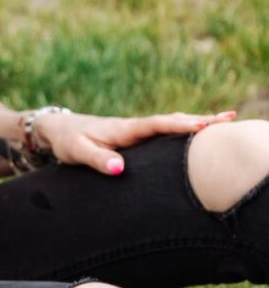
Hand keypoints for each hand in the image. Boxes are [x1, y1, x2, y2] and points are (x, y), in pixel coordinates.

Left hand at [33, 110, 236, 174]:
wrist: (56, 130)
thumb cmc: (67, 141)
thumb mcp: (77, 152)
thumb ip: (97, 160)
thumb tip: (120, 168)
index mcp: (122, 129)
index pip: (155, 125)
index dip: (178, 126)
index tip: (203, 125)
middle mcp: (132, 127)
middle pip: (170, 121)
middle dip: (199, 120)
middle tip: (230, 118)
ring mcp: (135, 131)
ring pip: (169, 125)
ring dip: (195, 122)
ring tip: (225, 121)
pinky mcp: (135, 137)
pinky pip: (164, 132)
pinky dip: (182, 129)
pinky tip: (198, 131)